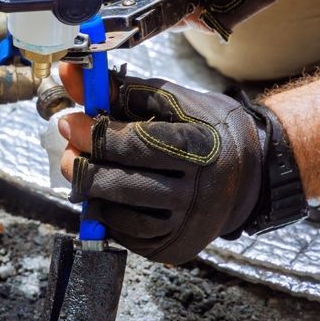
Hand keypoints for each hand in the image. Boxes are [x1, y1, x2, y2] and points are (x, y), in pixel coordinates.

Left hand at [57, 63, 289, 263]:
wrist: (251, 173)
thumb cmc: (205, 128)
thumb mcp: (169, 101)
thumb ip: (119, 90)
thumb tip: (70, 73)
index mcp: (200, 148)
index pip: (137, 145)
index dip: (95, 135)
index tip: (68, 123)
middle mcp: (198, 192)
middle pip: (123, 185)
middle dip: (84, 167)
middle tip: (67, 153)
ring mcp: (187, 225)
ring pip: (121, 214)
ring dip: (93, 193)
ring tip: (87, 172)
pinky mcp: (175, 247)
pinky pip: (127, 235)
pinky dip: (109, 214)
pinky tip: (108, 195)